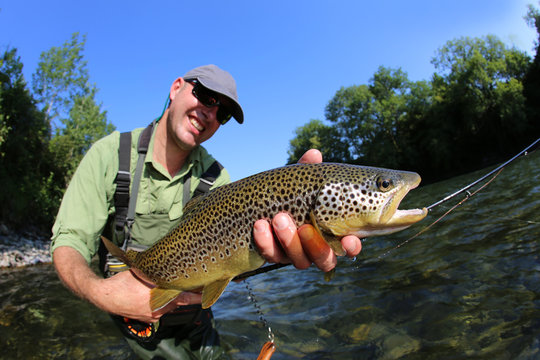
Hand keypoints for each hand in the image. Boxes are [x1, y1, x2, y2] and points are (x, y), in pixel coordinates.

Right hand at [52, 246, 201, 323]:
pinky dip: (163, 303)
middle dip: (188, 293)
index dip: (200, 293)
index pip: (189, 297)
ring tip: (176, 286)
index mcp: (163, 298)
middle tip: (196, 284)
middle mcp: (161, 309)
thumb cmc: (125, 281)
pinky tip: (160, 295)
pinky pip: (160, 310)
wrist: (105, 297)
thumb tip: (173, 257)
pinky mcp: (148, 318)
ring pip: (171, 305)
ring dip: (174, 297)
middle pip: (181, 301)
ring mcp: (155, 315)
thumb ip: (159, 268)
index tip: (209, 287)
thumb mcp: (144, 271)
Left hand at [253, 149, 361, 271]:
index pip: (348, 247)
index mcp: (330, 232)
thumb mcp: (298, 181)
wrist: (255, 204)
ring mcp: (295, 255)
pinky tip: (259, 226)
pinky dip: (265, 242)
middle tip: (304, 227)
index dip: (352, 247)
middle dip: (315, 245)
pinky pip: (271, 256)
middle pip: (324, 260)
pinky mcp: (273, 256)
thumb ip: (307, 171)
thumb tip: (314, 154)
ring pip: (299, 260)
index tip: (349, 240)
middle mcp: (315, 249)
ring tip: (279, 219)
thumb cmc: (289, 192)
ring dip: (290, 241)